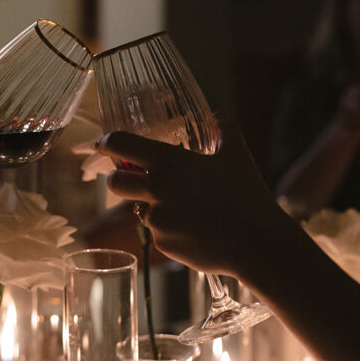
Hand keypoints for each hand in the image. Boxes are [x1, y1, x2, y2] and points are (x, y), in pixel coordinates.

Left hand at [99, 115, 284, 279]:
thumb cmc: (247, 195)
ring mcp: (156, 219)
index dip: (107, 142)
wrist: (255, 243)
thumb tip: (218, 116)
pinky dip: (169, 230)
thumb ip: (224, 129)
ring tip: (182, 208)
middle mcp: (156, 190)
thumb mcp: (237, 154)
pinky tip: (193, 229)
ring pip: (138, 210)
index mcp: (169, 162)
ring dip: (151, 207)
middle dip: (118, 180)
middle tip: (134, 180)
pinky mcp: (161, 244)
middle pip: (114, 183)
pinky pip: (156, 233)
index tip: (104, 143)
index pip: (120, 144)